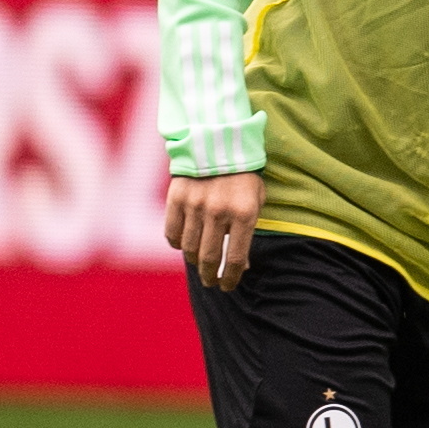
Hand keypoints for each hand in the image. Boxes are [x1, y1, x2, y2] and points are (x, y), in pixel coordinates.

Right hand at [165, 171, 264, 289]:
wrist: (219, 142)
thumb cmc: (243, 176)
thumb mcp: (256, 201)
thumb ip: (248, 232)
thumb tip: (239, 267)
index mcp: (244, 214)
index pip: (234, 259)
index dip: (230, 278)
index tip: (227, 285)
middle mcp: (218, 211)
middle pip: (209, 258)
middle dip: (210, 276)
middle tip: (211, 281)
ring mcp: (195, 204)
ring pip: (189, 248)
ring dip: (194, 261)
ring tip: (200, 264)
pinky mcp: (177, 197)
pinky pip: (172, 233)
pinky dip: (178, 243)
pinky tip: (185, 244)